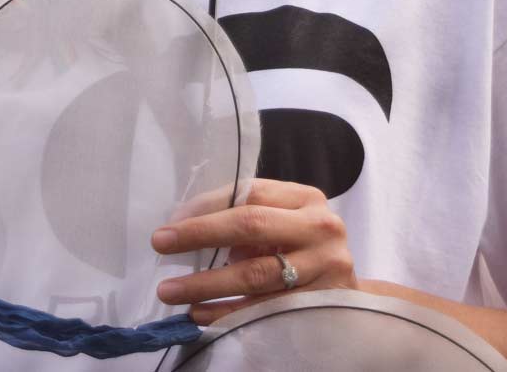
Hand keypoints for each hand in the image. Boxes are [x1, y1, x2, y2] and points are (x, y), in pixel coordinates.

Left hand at [150, 178, 357, 324]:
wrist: (346, 291)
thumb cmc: (299, 248)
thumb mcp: (280, 222)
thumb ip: (243, 216)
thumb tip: (181, 224)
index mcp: (305, 198)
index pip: (247, 193)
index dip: (205, 208)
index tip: (169, 224)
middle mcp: (320, 227)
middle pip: (251, 226)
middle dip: (200, 235)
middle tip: (161, 245)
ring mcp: (325, 266)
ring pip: (256, 274)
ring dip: (206, 284)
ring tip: (171, 291)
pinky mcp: (321, 303)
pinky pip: (266, 309)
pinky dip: (229, 312)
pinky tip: (200, 314)